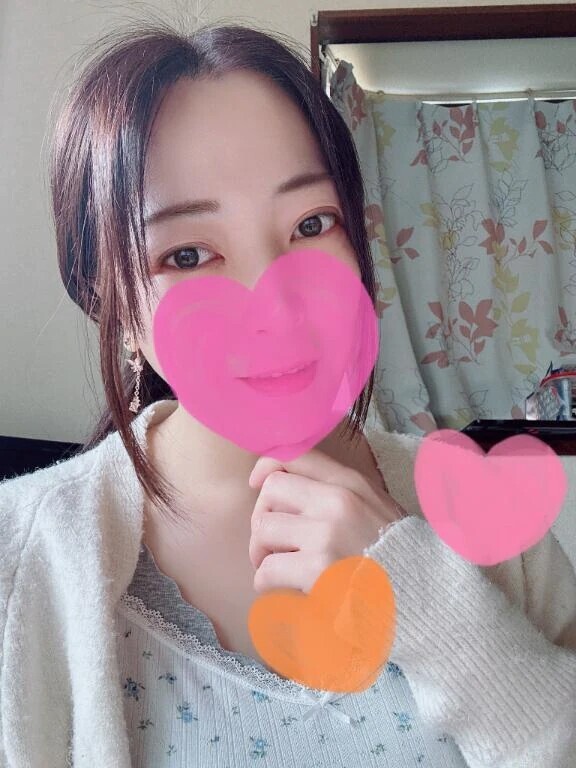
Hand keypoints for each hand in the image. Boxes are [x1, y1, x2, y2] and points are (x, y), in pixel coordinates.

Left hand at [247, 448, 405, 593]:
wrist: (424, 601)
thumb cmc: (395, 558)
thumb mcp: (376, 509)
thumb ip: (338, 493)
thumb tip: (280, 483)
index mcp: (352, 484)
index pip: (294, 455)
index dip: (266, 468)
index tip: (257, 484)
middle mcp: (337, 501)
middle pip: (270, 492)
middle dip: (263, 519)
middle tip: (273, 545)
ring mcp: (326, 535)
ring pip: (263, 531)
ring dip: (263, 554)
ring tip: (279, 568)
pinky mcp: (318, 571)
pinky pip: (267, 571)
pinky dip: (269, 585)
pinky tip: (287, 591)